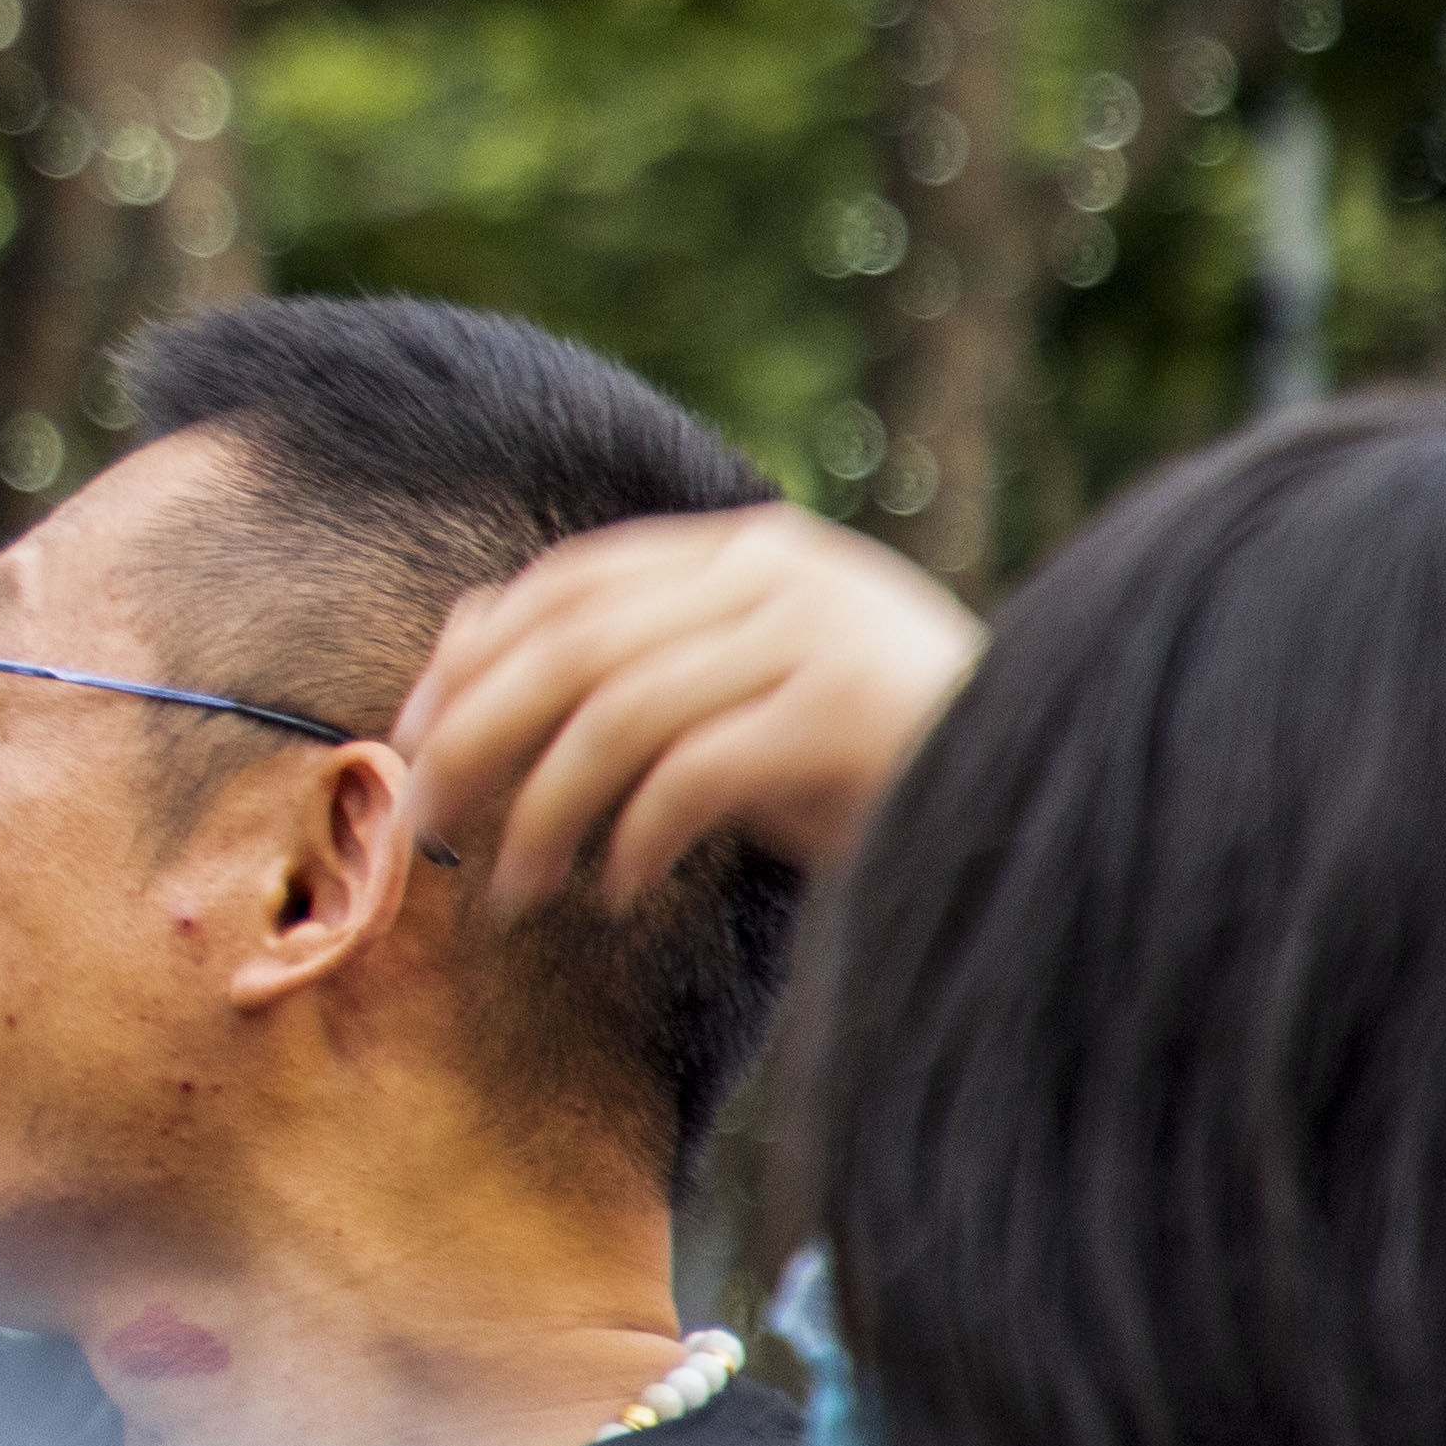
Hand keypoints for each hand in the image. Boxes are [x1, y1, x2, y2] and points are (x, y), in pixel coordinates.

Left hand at [391, 505, 982, 911]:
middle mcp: (780, 574)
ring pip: (614, 715)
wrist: (1041, 811)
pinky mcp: (845, 716)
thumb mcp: (733, 702)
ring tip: (511, 893)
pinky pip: (689, 776)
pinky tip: (618, 893)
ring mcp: (820, 636)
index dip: (469, 662)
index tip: (404, 742)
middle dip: (472, 738)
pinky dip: (632, 841)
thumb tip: (455, 667)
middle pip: (568, 646)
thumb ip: (624, 670)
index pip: (565, 585)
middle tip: (422, 826)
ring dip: (541, 815)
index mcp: (748, 552)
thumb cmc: (862, 770)